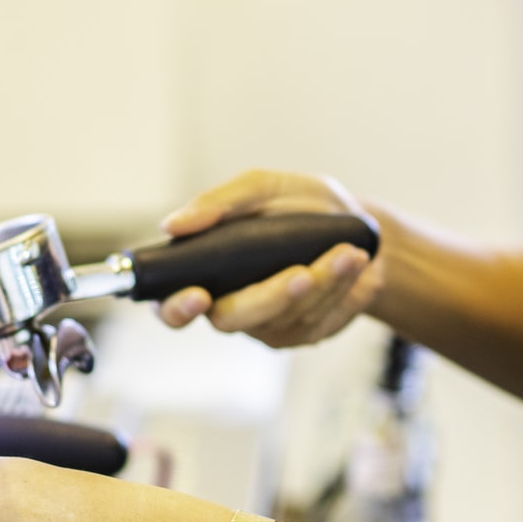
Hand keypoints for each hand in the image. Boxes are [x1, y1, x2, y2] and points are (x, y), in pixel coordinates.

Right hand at [156, 170, 382, 347]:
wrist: (354, 226)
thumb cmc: (298, 206)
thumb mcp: (262, 189)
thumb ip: (219, 203)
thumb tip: (172, 224)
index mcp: (204, 271)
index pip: (168, 305)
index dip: (175, 308)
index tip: (198, 294)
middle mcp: (229, 304)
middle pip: (231, 320)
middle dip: (270, 297)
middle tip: (302, 274)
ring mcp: (266, 325)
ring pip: (284, 318)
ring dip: (320, 285)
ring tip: (346, 252)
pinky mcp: (303, 332)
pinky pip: (317, 320)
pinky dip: (339, 290)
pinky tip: (353, 264)